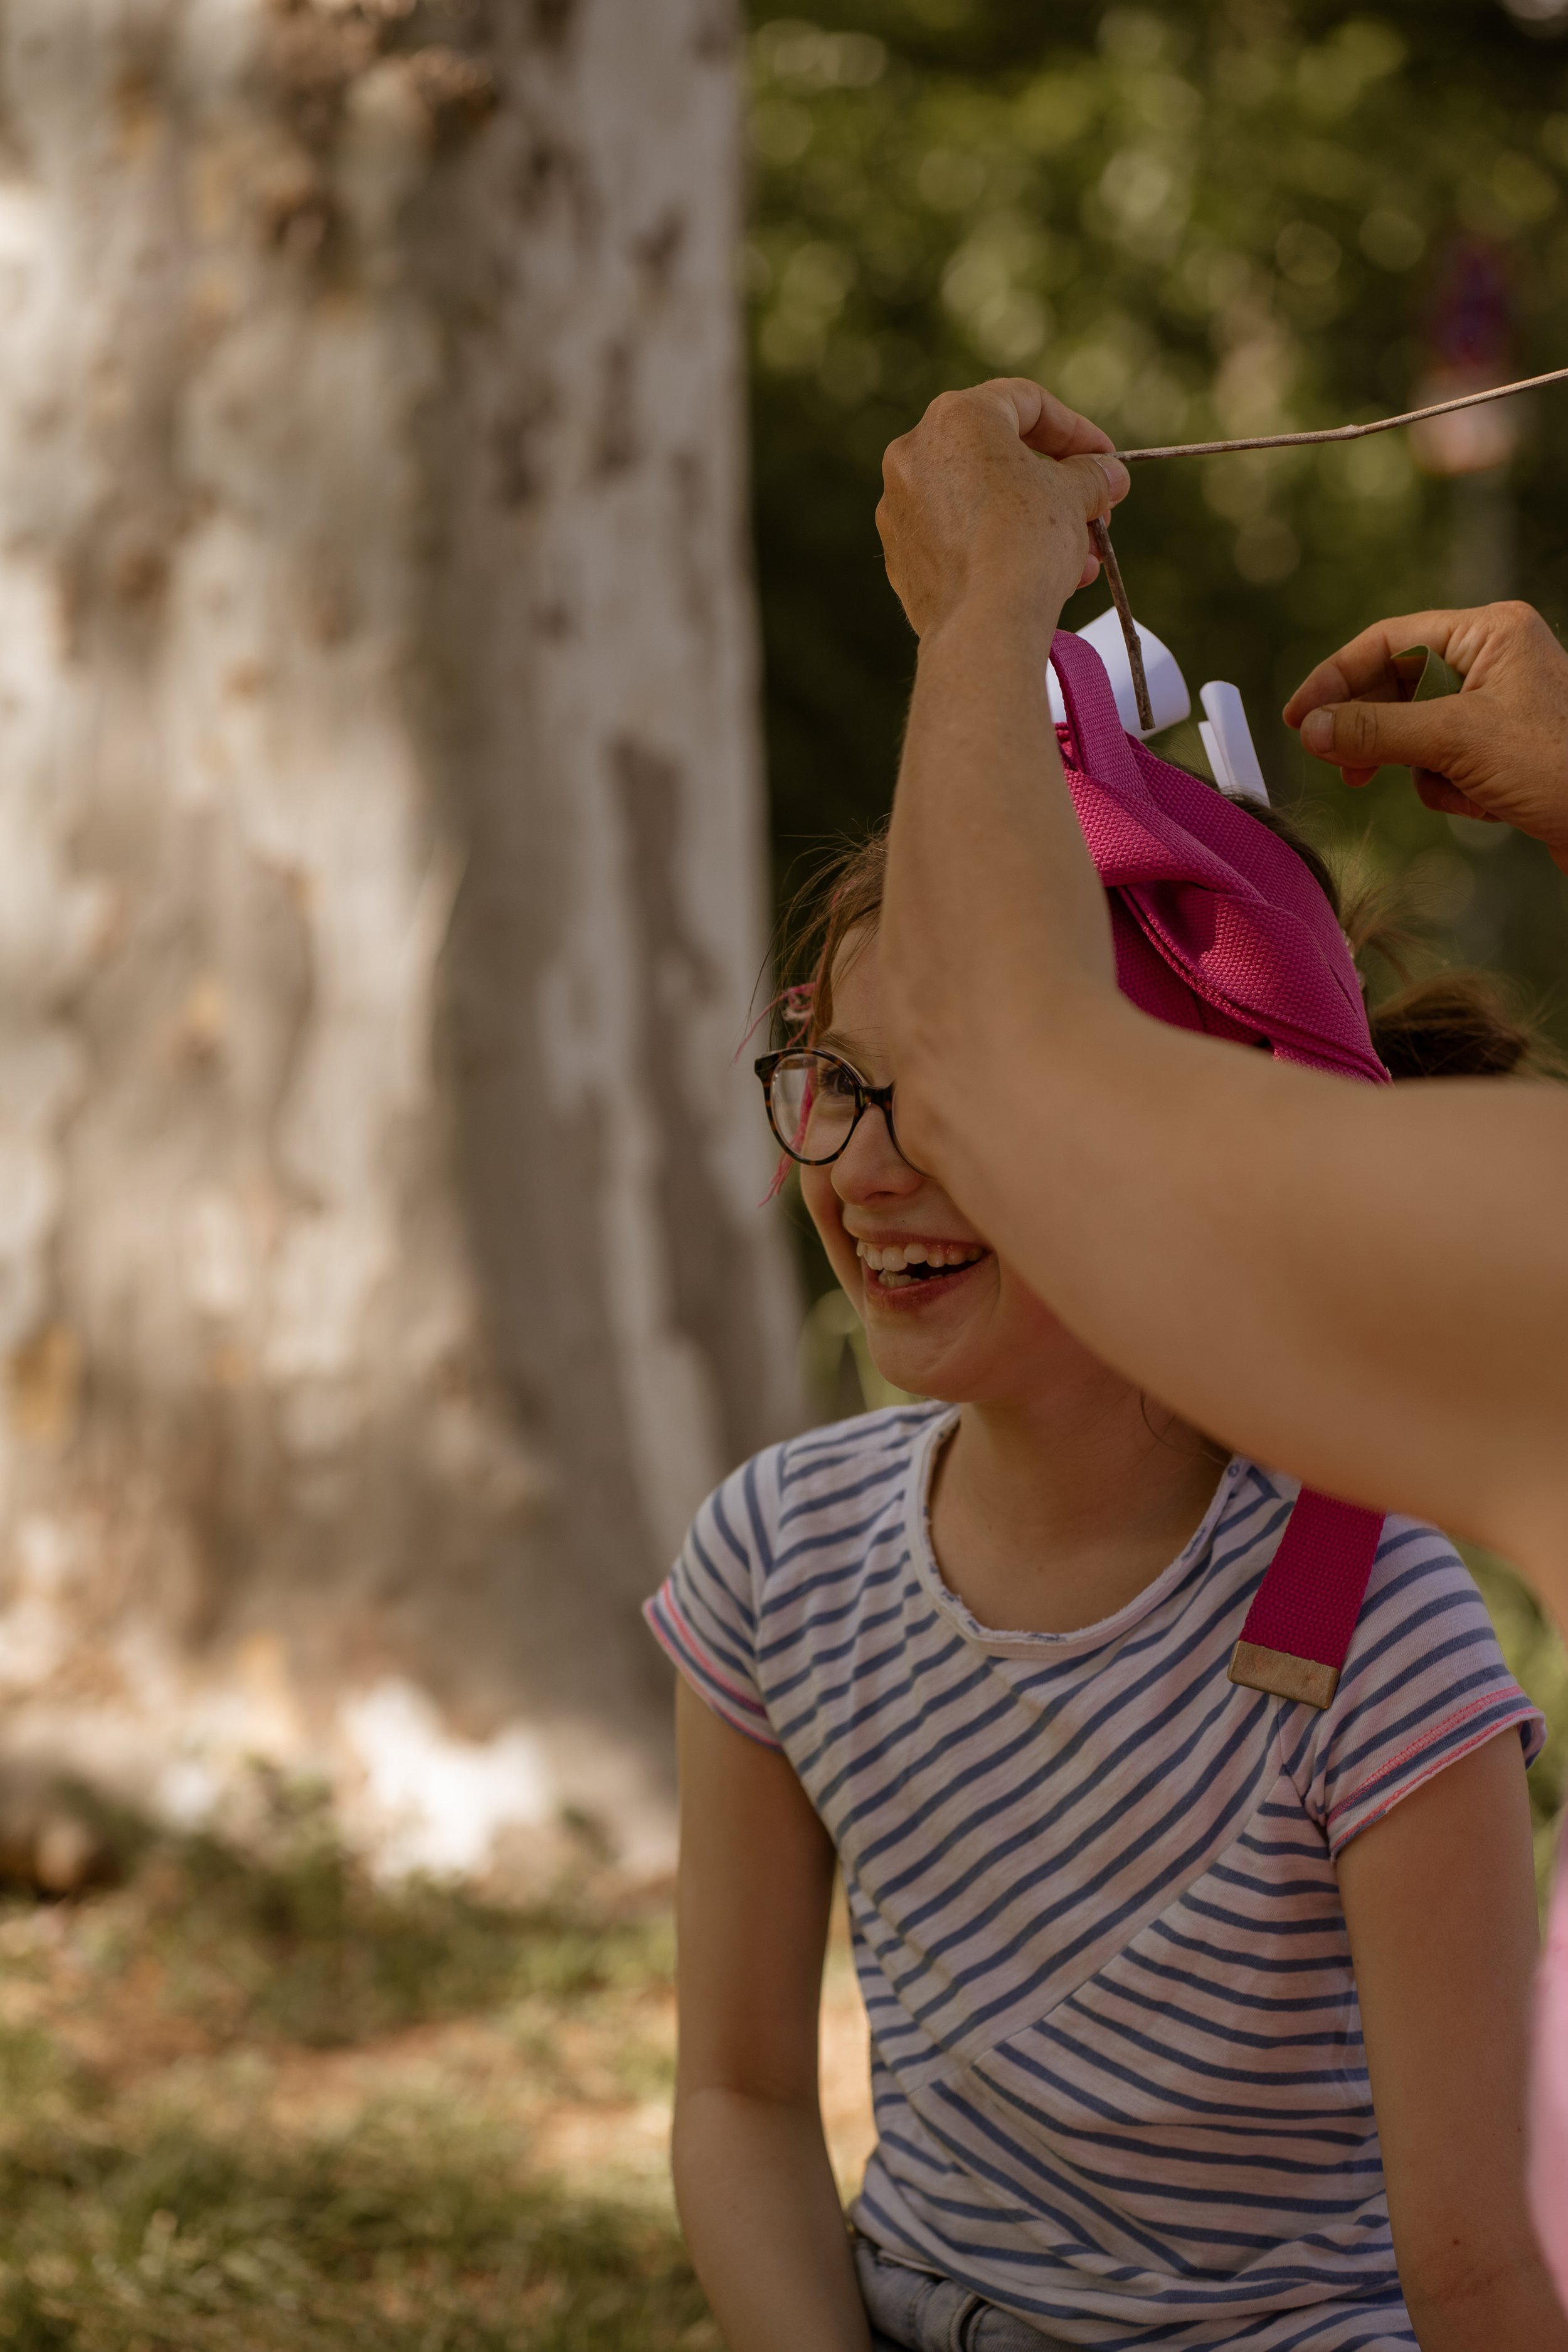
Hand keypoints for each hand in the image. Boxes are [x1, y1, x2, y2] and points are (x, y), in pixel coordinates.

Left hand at [876, 379, 1129, 642]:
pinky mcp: (900, 557)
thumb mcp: (1073, 496)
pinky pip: (958, 540)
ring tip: (1081, 559)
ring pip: (980, 504)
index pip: (1027, 403)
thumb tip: (1108, 475)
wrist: (982, 625)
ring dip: (1034, 525)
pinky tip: (1037, 579)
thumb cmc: (1027, 543)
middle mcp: (915, 453)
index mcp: (956, 417)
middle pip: (1000, 457)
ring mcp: (900, 507)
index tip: (1106, 460)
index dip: (1076, 431)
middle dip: (1056, 486)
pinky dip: (997, 550)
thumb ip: (1091, 475)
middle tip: (1094, 513)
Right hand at [1283, 601, 1567, 871]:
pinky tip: (1490, 804)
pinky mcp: (1502, 750)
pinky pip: (1444, 764)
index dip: (1336, 678)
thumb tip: (1312, 728)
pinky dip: (1453, 790)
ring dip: (1427, 771)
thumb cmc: (1560, 766)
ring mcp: (1498, 707)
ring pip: (1416, 734)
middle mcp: (1493, 660)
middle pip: (1398, 688)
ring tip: (1459, 788)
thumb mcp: (1455, 741)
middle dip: (1379, 734)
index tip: (1298, 719)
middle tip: (1344, 769)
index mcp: (1489, 632)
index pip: (1388, 641)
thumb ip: (1375, 730)